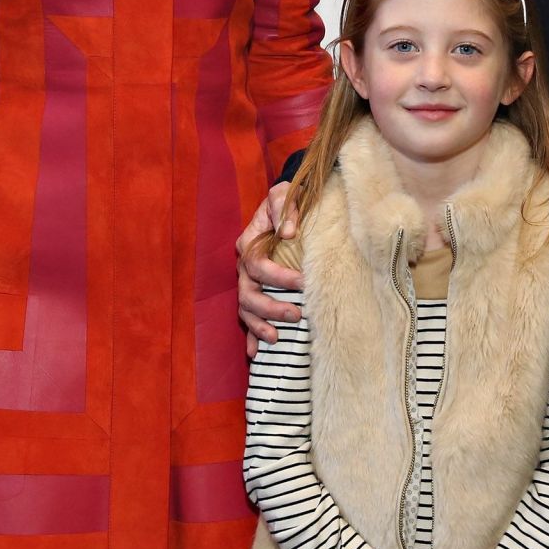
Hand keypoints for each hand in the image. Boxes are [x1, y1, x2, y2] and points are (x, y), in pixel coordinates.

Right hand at [238, 180, 302, 356]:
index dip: (278, 276)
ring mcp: (248, 282)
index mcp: (249, 243)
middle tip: (297, 314)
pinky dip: (251, 336)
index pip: (258, 264)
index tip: (303, 282)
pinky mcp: (256, 292)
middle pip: (249, 293)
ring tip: (276, 338)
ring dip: (258, 326)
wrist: (288, 204)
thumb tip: (289, 232)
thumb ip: (285, 209)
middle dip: (271, 307)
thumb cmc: (287, 201)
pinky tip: (256, 353)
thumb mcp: (285, 195)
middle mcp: (245, 266)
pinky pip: (249, 317)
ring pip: (246, 309)